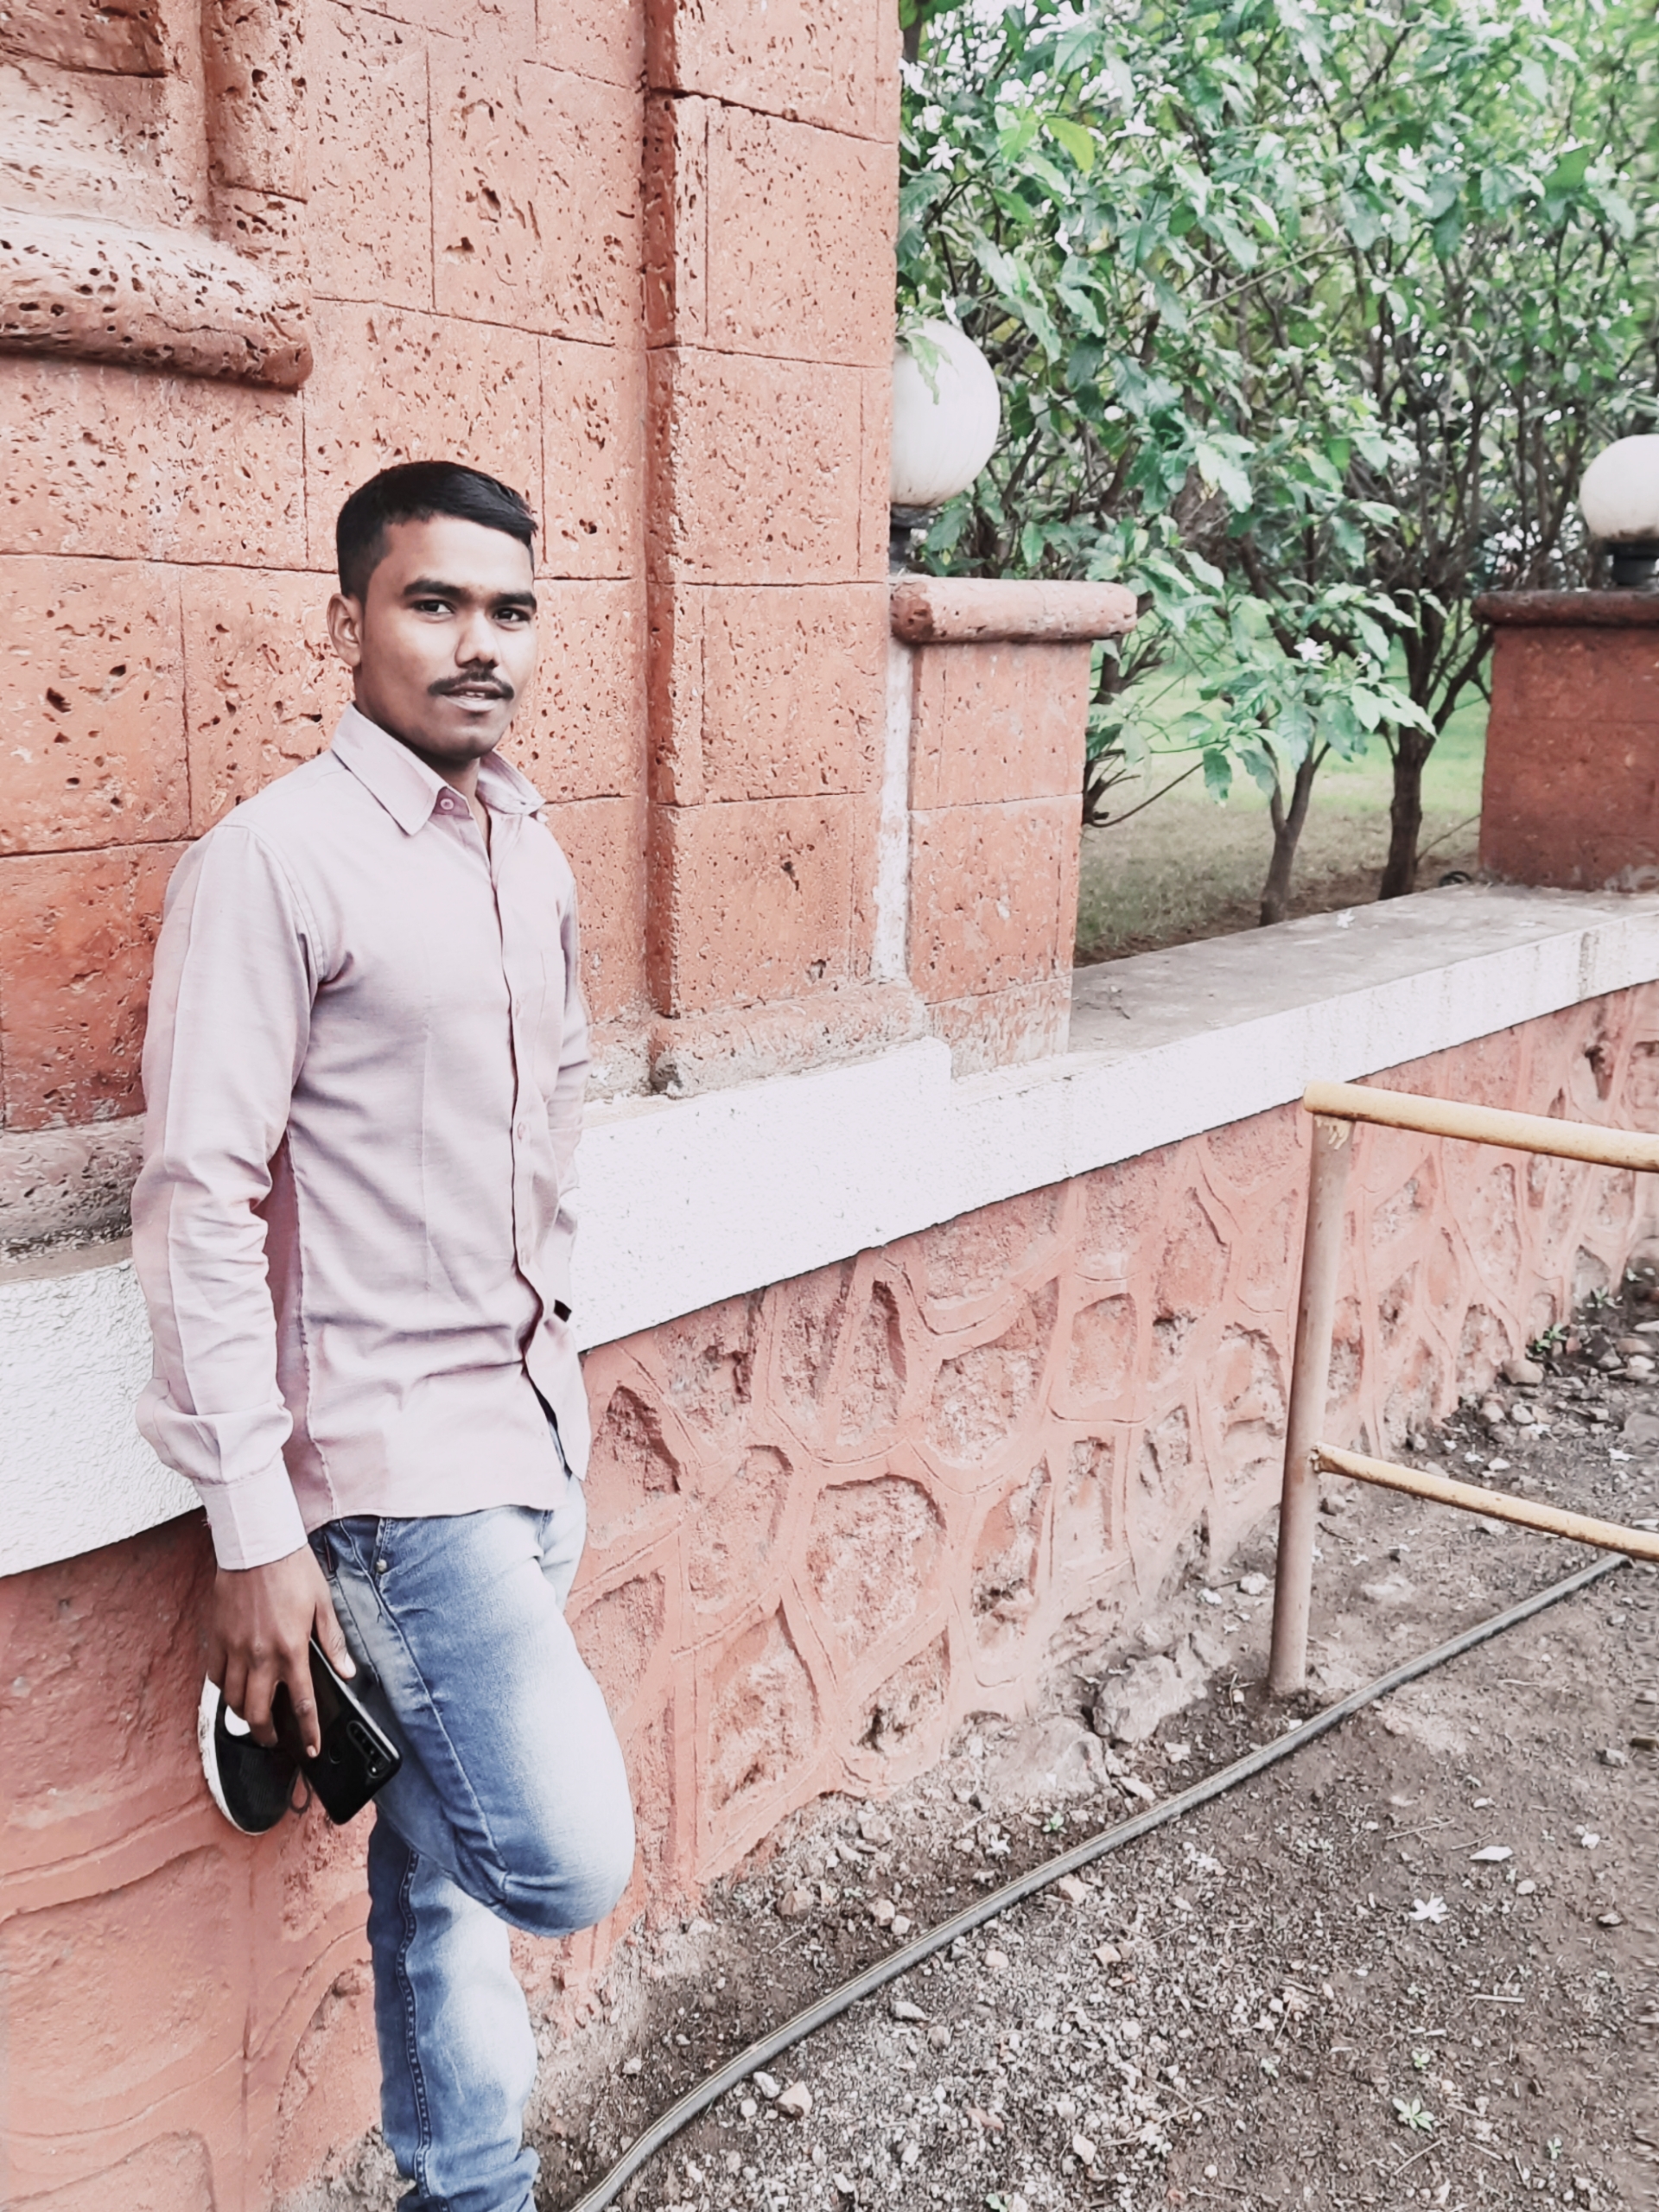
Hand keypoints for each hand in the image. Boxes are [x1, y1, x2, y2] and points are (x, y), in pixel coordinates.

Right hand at [209, 1545, 354, 1757]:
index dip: (307, 1731)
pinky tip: (232, 1686)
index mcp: (292, 1649)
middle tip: (274, 1739)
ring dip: (243, 1715)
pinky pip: (215, 1675)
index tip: (309, 1747)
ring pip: (232, 1700)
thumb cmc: (292, 1569)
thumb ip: (333, 1641)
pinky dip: (223, 1687)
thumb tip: (346, 1670)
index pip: (302, 1703)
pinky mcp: (217, 1638)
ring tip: (253, 1717)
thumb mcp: (323, 1603)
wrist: (257, 1545)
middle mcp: (261, 1655)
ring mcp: (235, 1649)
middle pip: (257, 1713)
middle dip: (266, 1735)